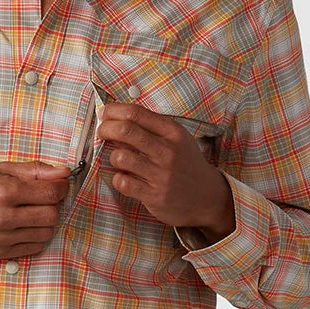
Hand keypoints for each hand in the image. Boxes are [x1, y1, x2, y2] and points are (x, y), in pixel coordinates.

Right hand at [0, 161, 71, 257]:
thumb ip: (34, 170)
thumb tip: (65, 172)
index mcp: (4, 191)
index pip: (51, 193)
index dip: (61, 187)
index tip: (58, 185)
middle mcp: (3, 217)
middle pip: (52, 215)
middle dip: (53, 204)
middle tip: (42, 198)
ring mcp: (1, 238)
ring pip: (46, 233)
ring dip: (45, 221)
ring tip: (30, 212)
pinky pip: (34, 248)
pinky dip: (35, 236)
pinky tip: (23, 225)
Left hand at [95, 103, 234, 241]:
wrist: (207, 197)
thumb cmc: (186, 164)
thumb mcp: (177, 139)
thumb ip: (152, 128)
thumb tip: (117, 118)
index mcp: (173, 132)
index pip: (136, 113)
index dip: (113, 111)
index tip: (105, 114)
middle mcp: (168, 151)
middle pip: (126, 130)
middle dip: (106, 128)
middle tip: (101, 132)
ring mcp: (161, 174)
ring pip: (120, 157)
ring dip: (112, 156)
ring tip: (118, 160)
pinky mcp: (154, 195)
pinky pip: (123, 182)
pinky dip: (117, 178)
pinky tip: (124, 178)